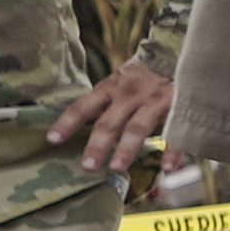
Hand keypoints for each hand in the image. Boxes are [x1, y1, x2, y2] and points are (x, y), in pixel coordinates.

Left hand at [52, 62, 174, 173]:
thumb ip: (102, 105)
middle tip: (88, 165)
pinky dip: (171, 151)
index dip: (67, 123)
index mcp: (109, 89)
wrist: (177, 62)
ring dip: (126, 149)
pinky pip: (174, 133)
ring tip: (117, 167)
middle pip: (109, 122)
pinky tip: (167, 168)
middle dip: (97, 144)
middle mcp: (128, 94)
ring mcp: (153, 100)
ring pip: (136, 127)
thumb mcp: (117, 87)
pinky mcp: (177, 107)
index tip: (53, 140)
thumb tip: (73, 130)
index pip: (83, 107)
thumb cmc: (140, 83)